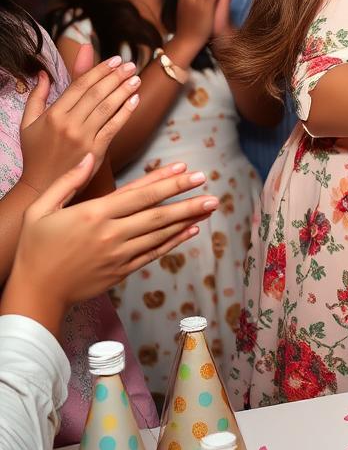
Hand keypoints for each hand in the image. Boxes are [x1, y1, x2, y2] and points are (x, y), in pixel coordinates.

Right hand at [1, 154, 216, 333]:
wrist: (35, 293)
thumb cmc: (34, 248)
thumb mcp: (40, 209)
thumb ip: (67, 181)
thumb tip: (89, 156)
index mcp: (94, 214)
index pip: (138, 193)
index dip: (165, 180)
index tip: (186, 169)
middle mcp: (111, 233)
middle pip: (156, 213)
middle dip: (187, 200)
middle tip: (211, 190)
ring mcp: (119, 254)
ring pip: (160, 233)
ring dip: (187, 219)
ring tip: (209, 207)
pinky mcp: (122, 271)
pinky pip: (154, 253)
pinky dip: (174, 241)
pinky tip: (191, 230)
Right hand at [19, 52, 140, 190]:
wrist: (43, 185)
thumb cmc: (36, 153)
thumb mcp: (28, 123)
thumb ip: (36, 97)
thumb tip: (43, 73)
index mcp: (53, 115)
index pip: (80, 85)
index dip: (99, 70)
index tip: (114, 60)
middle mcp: (69, 124)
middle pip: (96, 94)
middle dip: (115, 77)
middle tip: (130, 65)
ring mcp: (83, 138)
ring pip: (107, 108)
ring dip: (124, 91)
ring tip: (135, 78)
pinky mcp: (96, 151)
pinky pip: (114, 127)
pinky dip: (125, 112)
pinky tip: (135, 100)